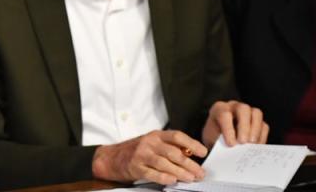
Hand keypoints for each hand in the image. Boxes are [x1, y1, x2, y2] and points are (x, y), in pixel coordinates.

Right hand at [92, 130, 206, 184]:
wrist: (113, 157)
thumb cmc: (137, 151)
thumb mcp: (153, 143)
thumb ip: (170, 146)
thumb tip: (191, 153)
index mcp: (156, 135)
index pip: (177, 136)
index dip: (192, 143)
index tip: (203, 152)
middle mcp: (149, 143)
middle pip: (173, 152)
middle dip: (190, 164)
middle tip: (200, 172)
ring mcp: (141, 154)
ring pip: (164, 163)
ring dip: (180, 172)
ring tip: (190, 178)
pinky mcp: (135, 167)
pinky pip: (152, 173)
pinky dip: (163, 177)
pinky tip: (172, 181)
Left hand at [202, 100, 268, 146]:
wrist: (220, 139)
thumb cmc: (215, 138)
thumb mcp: (212, 139)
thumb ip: (219, 142)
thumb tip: (229, 149)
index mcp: (219, 108)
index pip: (224, 114)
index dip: (228, 129)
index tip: (231, 144)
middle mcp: (234, 106)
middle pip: (243, 109)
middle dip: (244, 126)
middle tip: (243, 142)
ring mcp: (248, 111)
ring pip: (256, 114)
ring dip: (255, 130)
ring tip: (252, 145)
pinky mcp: (258, 121)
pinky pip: (264, 125)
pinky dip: (261, 136)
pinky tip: (256, 147)